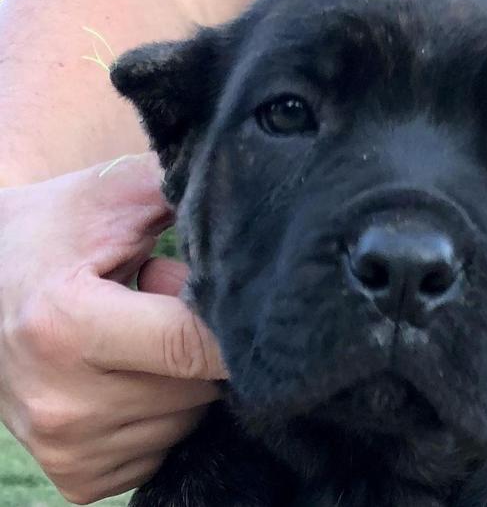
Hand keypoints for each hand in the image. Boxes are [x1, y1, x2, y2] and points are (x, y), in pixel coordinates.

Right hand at [0, 154, 226, 503]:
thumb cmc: (53, 233)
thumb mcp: (110, 195)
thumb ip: (177, 187)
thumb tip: (255, 201)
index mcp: (64, 326)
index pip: (192, 345)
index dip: (236, 322)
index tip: (254, 301)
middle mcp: (59, 402)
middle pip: (199, 387)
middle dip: (205, 343)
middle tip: (165, 303)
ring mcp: (65, 447)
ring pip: (189, 420)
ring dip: (185, 379)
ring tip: (142, 336)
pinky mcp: (76, 475)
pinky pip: (166, 449)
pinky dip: (165, 415)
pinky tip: (130, 377)